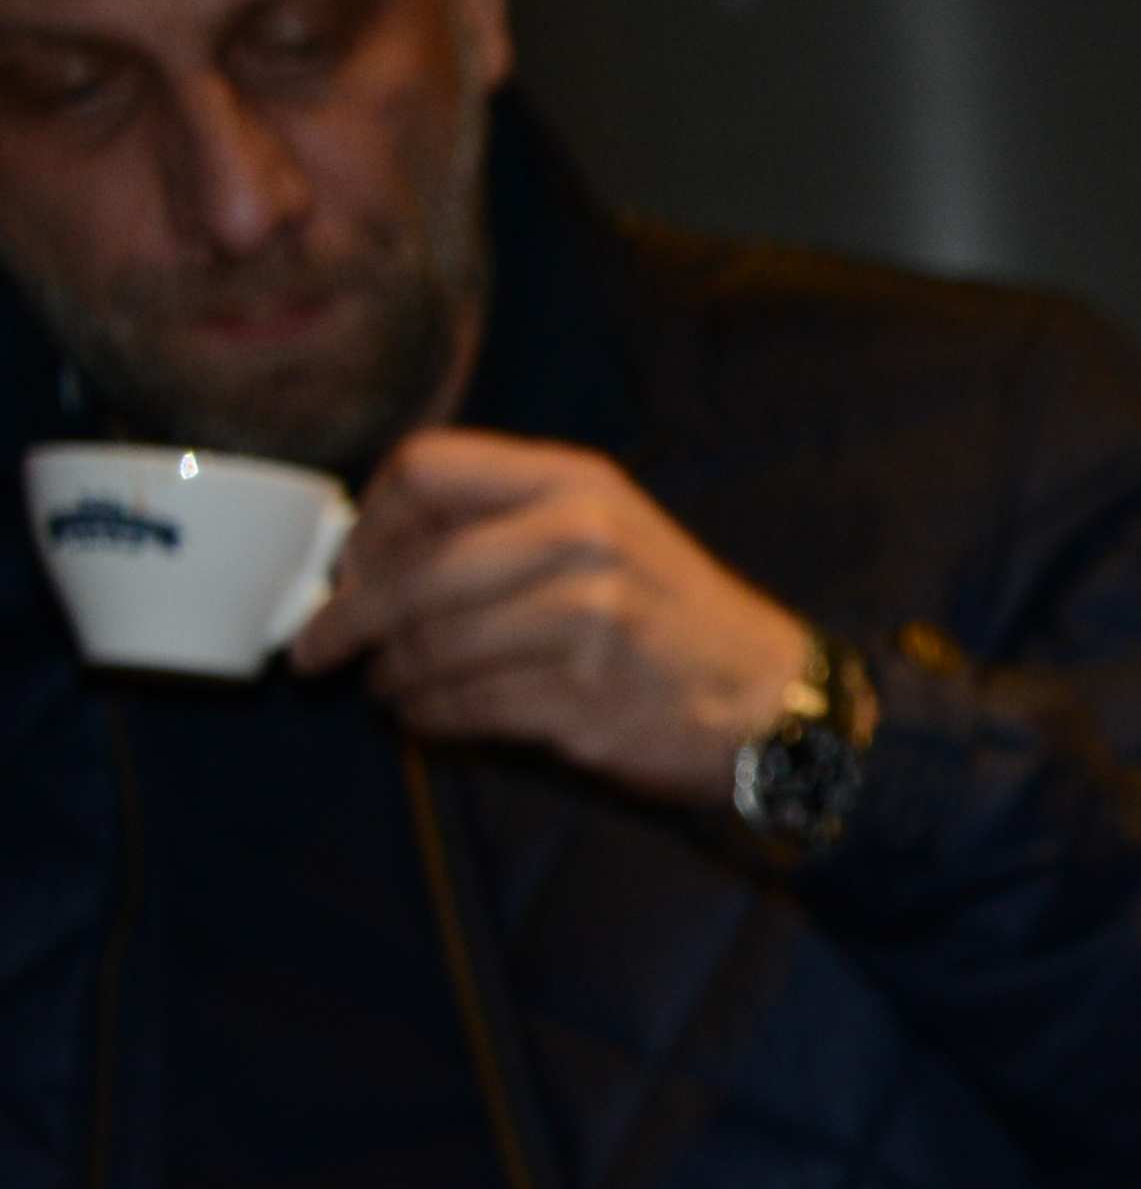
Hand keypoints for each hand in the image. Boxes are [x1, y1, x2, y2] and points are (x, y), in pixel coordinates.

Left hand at [287, 427, 815, 803]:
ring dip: (390, 676)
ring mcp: (588, 621)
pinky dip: (428, 718)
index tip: (351, 566)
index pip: (424, 468)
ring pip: (430, 646)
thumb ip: (503, 528)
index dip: (370, 521)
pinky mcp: (584, 698)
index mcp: (578, 484)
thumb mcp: (607, 535)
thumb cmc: (676, 623)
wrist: (776, 704)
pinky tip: (429, 720)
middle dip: (345, 618)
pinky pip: (464, 706)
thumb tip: (368, 561)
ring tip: (387, 688)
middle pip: (413, 571)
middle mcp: (582, 539)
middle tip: (315, 651)